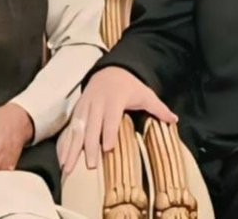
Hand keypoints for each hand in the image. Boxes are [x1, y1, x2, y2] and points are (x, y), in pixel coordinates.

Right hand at [58, 66, 176, 174]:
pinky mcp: (77, 111)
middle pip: (92, 126)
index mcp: (114, 99)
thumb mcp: (146, 94)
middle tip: (90, 165)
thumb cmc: (130, 86)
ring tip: (68, 167)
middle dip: (90, 146)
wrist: (110, 71)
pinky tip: (63, 159)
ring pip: (77, 129)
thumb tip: (174, 120)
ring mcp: (85, 107)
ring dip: (72, 148)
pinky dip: (65, 144)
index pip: (111, 118)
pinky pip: (69, 129)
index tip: (108, 149)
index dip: (109, 133)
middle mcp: (97, 103)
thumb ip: (159, 108)